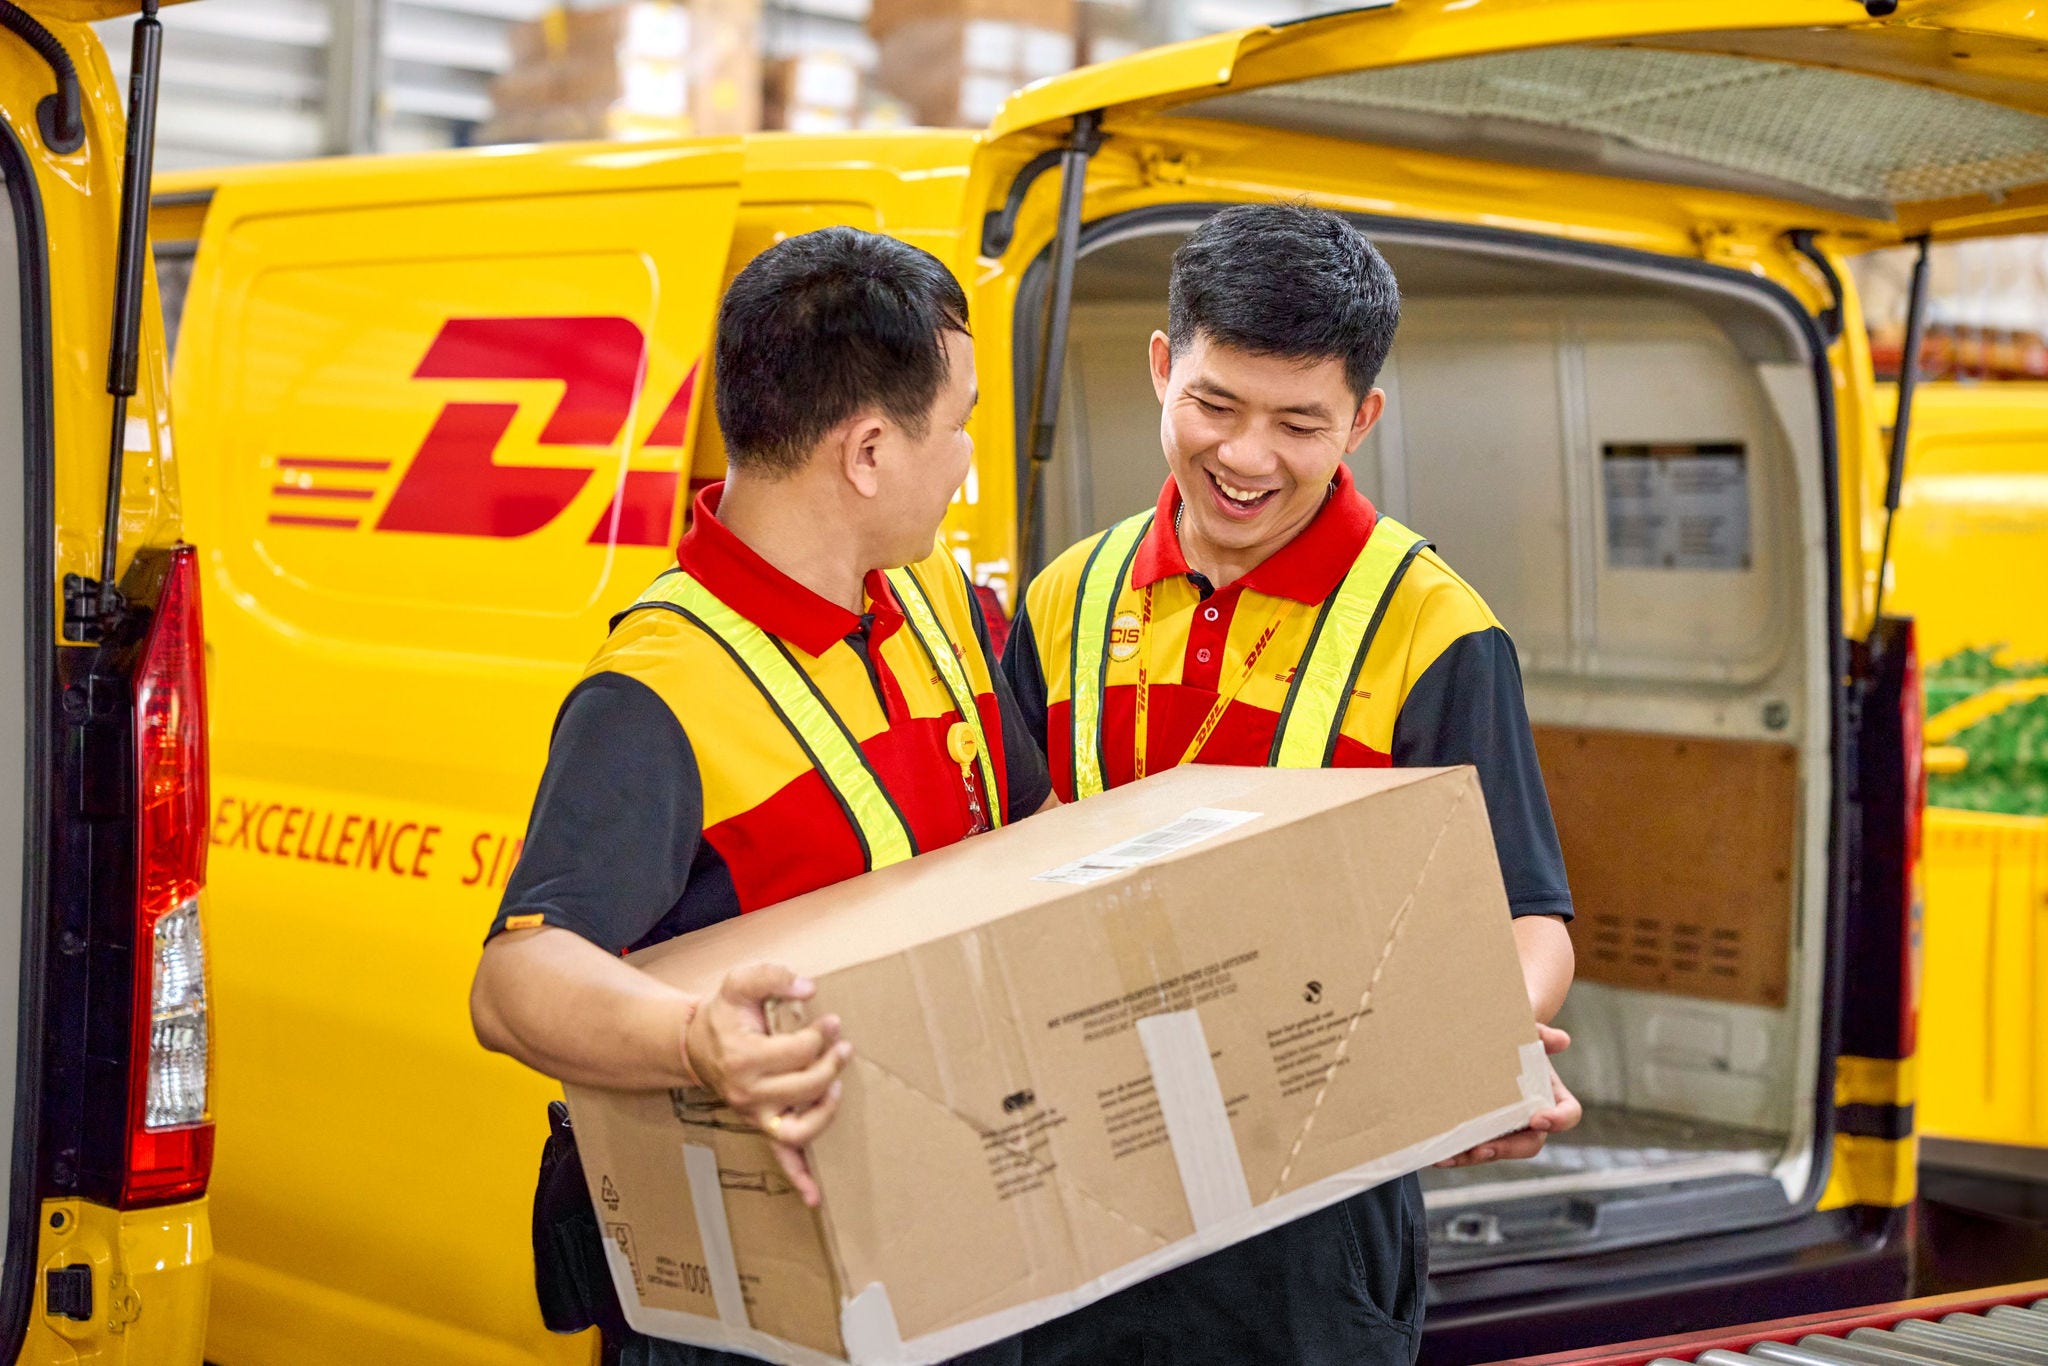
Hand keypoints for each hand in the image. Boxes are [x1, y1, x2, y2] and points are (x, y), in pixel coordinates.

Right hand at [683, 963, 851, 1205]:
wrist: (695, 1045)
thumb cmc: (724, 1014)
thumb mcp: (740, 981)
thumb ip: (773, 976)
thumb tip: (808, 988)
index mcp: (744, 1057)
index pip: (800, 1050)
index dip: (822, 1033)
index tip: (830, 1021)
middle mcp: (748, 1093)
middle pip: (806, 1087)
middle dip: (831, 1064)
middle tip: (843, 1046)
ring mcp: (754, 1115)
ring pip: (798, 1130)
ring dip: (826, 1112)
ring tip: (837, 1087)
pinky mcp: (760, 1126)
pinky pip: (780, 1158)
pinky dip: (798, 1178)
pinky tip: (815, 1196)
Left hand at [1435, 1022, 1582, 1168]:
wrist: (1480, 1038)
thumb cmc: (1509, 1037)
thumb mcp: (1525, 1031)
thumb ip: (1541, 1034)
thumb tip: (1562, 1040)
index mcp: (1551, 1096)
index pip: (1568, 1114)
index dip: (1558, 1120)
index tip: (1538, 1118)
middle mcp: (1531, 1119)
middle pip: (1529, 1143)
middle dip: (1508, 1148)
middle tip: (1485, 1147)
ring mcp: (1506, 1129)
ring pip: (1496, 1151)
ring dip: (1474, 1156)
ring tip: (1451, 1154)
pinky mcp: (1481, 1133)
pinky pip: (1472, 1150)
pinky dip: (1456, 1155)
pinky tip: (1437, 1156)